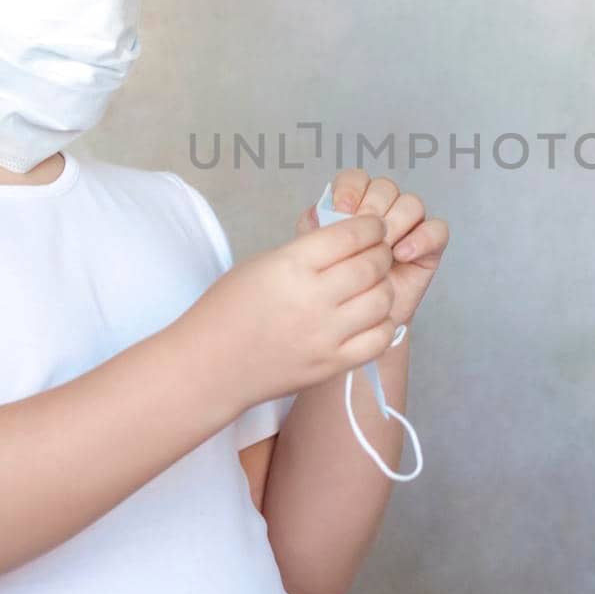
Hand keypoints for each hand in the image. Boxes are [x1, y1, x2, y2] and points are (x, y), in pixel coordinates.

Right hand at [196, 210, 397, 404]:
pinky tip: (371, 317)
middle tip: (377, 252)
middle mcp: (312, 299)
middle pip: (371, 266)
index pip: (350, 236)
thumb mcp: (261, 263)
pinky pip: (379, 339)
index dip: (370, 226)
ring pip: (382, 301)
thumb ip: (305, 251)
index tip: (374, 226)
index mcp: (290, 266)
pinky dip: (383, 323)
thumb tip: (348, 240)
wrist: (210, 367)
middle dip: (381, 253)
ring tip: (374, 284)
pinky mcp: (332, 364)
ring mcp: (325, 335)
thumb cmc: (228, 310)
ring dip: (384, 286)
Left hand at [296, 170, 449, 330]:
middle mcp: (384, 210)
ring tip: (382, 250)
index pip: (357, 179)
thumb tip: (316, 213)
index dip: (350, 188)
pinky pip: (437, 229)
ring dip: (396, 224)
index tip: (341, 209)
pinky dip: (421, 238)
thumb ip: (315, 232)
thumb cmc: (340, 285)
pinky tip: (402, 254)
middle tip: (362, 237)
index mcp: (355, 204)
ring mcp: (409, 226)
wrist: (360, 321)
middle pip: (386, 187)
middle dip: (372, 209)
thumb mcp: (319, 257)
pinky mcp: (430, 245)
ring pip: (412, 203)